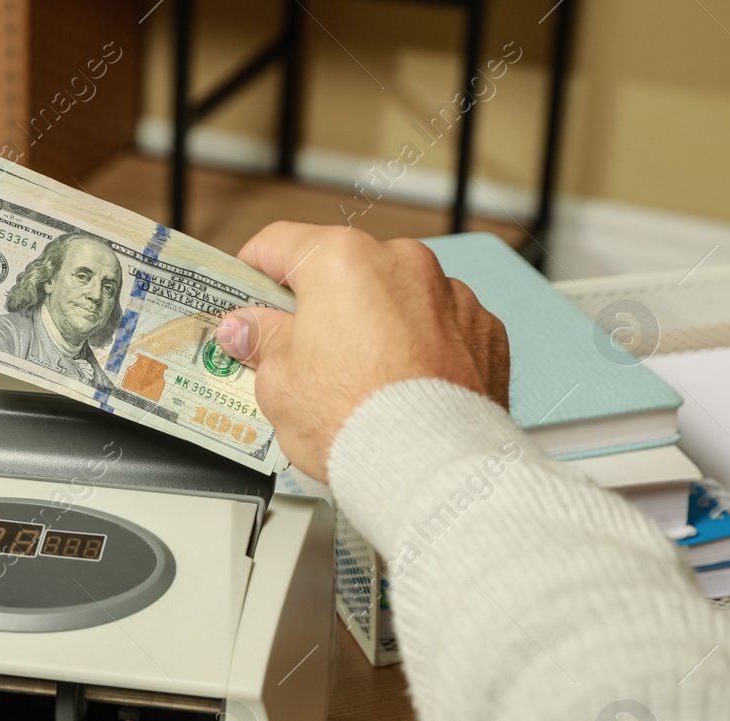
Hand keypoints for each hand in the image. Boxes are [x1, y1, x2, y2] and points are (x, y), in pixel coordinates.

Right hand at [213, 223, 509, 481]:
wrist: (430, 467)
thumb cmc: (357, 421)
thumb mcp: (278, 383)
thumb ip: (262, 342)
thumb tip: (248, 329)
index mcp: (342, 261)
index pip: (279, 244)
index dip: (253, 272)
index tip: (246, 298)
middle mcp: (401, 263)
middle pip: (342, 270)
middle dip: (319, 305)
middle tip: (298, 351)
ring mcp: (449, 294)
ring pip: (394, 297)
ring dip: (373, 324)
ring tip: (359, 379)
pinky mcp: (483, 329)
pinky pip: (438, 326)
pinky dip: (419, 347)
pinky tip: (402, 386)